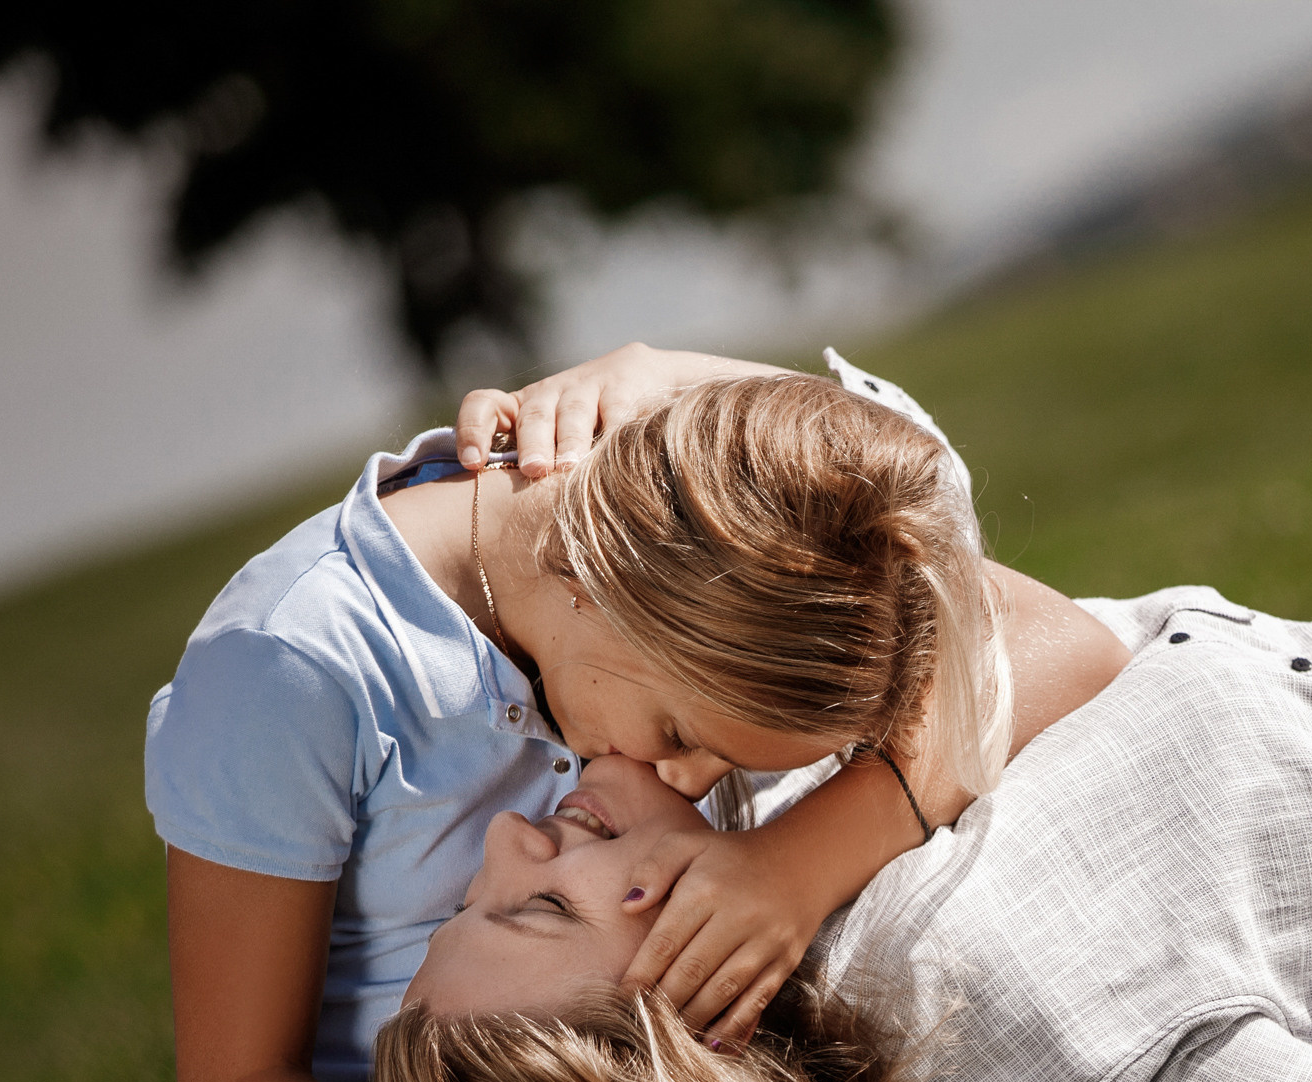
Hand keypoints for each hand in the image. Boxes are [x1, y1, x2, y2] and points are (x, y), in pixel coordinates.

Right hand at [454, 344, 790, 477]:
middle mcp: (596, 381)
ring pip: (527, 404)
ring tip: (535, 475)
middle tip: (566, 474)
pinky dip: (473, 431)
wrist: (660, 405)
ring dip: (527, 439)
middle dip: (567, 437)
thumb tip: (838, 418)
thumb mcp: (734, 423)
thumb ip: (765, 426)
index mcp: (646, 377)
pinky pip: (483, 407)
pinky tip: (478, 467)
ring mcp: (553, 393)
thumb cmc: (704, 429)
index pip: (626, 397)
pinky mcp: (517, 411)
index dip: (616, 427)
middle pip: (573, 401)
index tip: (615, 459)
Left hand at [617, 823, 840, 1043]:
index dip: (641, 976)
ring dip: (691, 1019)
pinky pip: (756, 1001)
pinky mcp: (785, 962)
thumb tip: (628, 906)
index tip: (622, 998)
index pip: (665, 942)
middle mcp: (738, 916)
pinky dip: (732, 1027)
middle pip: (691, 972)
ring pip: (721, 991)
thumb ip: (653, 868)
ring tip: (667, 1038)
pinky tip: (709, 1043)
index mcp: (706, 889)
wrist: (803, 862)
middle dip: (661, 1004)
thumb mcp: (688, 844)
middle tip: (639, 1024)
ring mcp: (766, 942)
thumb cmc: (732, 857)